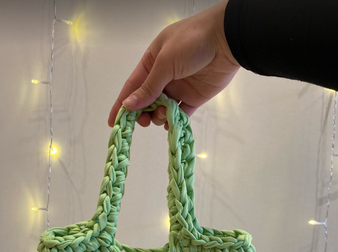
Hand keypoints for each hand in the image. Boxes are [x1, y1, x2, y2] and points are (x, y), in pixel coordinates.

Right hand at [107, 0, 238, 129]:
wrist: (226, 40)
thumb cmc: (192, 42)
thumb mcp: (165, 62)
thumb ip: (148, 87)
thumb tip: (128, 105)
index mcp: (152, 63)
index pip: (132, 86)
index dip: (121, 104)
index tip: (113, 122)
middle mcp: (163, 77)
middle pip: (146, 102)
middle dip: (141, 114)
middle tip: (143, 122)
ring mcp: (178, 88)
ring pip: (161, 110)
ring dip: (158, 116)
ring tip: (163, 115)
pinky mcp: (193, 98)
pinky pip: (179, 114)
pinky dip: (174, 121)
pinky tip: (171, 124)